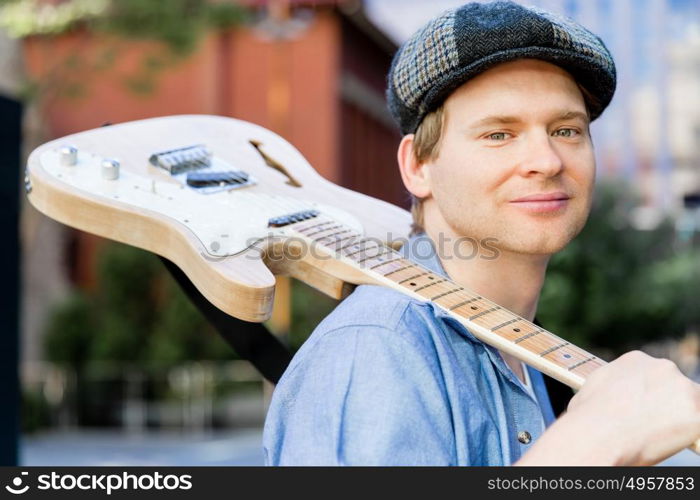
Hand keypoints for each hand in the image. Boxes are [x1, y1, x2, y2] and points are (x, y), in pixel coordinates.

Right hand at [516, 350, 699, 464]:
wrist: (597, 434)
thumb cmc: (587, 417)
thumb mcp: (593, 387)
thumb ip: (612, 384)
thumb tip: (611, 393)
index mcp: (636, 359)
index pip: (653, 375)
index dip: (650, 394)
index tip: (644, 408)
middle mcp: (662, 367)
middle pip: (674, 386)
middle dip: (667, 404)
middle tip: (653, 424)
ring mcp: (681, 387)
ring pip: (690, 403)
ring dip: (679, 418)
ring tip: (658, 435)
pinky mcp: (696, 411)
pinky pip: (698, 423)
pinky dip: (688, 434)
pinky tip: (670, 442)